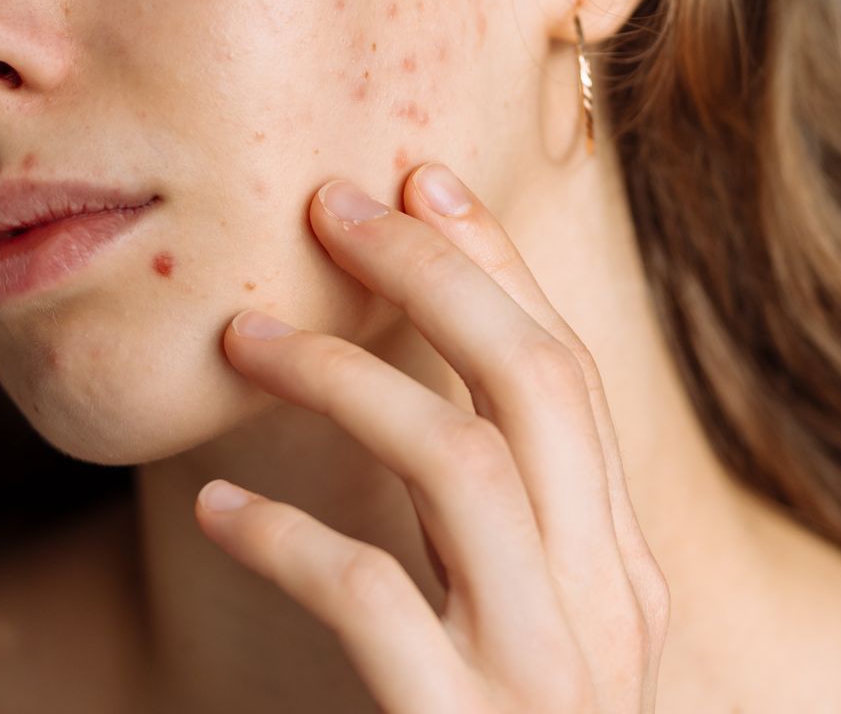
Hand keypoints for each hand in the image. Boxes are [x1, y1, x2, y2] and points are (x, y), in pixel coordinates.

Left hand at [193, 162, 669, 712]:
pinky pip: (374, 599)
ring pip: (459, 465)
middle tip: (326, 207)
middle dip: (432, 272)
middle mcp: (612, 607)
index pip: (566, 374)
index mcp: (624, 568)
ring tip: (239, 341)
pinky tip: (216, 510)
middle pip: (536, 384)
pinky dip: (286, 537)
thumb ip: (490, 528)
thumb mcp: (521, 632)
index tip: (414, 176)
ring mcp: (551, 675)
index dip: (493, 262)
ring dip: (342, 378)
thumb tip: (411, 389)